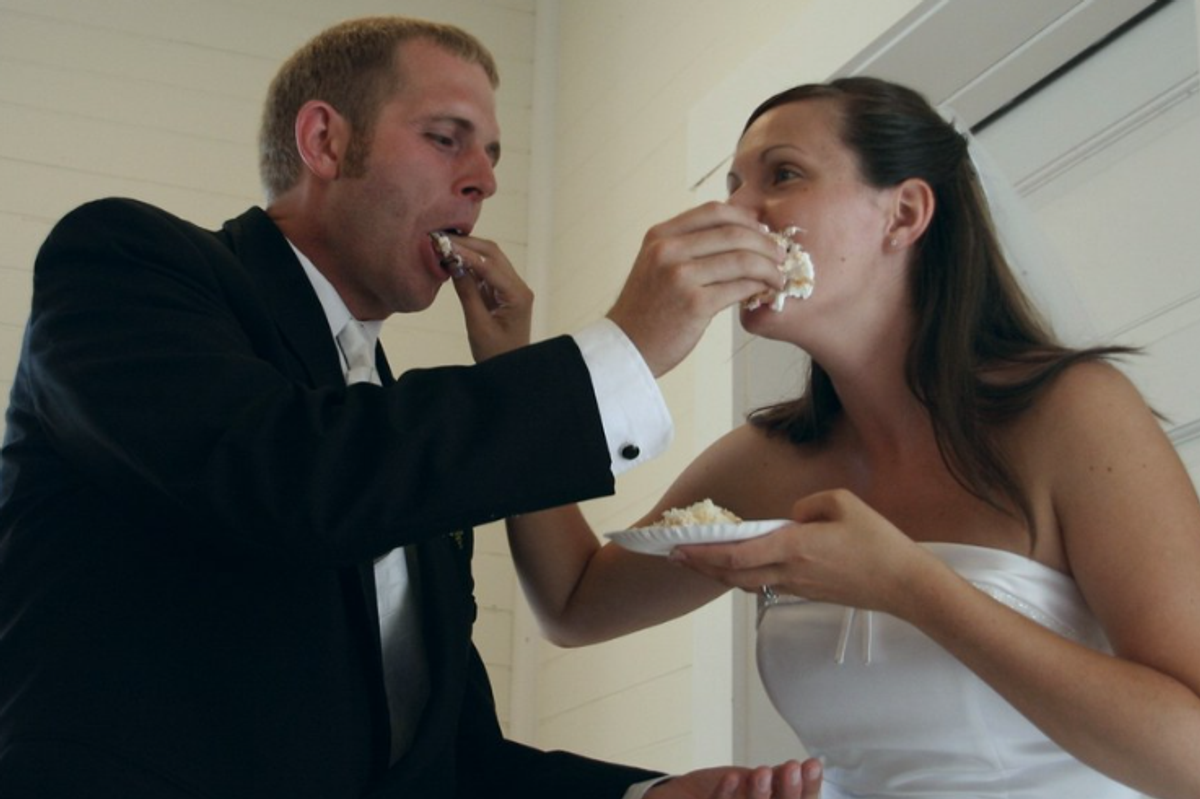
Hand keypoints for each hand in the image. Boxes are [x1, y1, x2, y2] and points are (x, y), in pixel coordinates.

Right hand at [448, 236, 532, 361]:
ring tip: (443, 245)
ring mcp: (512, 288)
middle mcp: (519, 287)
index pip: (489, 265)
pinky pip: (486, 271)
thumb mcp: (478, 325)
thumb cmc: (496, 354)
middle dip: (467, 244)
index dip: (465, 253)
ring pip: (490, 259)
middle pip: (492, 254)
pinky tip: (452, 259)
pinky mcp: (503, 292)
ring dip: (468, 251)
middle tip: (440, 238)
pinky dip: (470, 264)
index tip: (443, 244)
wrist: (511, 369)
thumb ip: (467, 293)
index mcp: (517, 295)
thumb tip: (453, 264)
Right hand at [607, 202, 786, 376]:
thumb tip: (736, 233)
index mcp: (660, 236)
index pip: (713, 211)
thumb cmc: (647, 309)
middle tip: (781, 255)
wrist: (626, 347)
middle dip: (765, 243)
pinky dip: (759, 287)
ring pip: (742, 260)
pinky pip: (740, 288)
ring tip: (778, 276)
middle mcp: (668, 251)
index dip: (745, 218)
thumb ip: (686, 246)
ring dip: (769, 267)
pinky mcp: (694, 305)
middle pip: (733, 233)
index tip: (762, 230)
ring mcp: (680, 277)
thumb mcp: (656, 264)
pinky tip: (765, 291)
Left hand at [647, 759, 821, 798]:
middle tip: (793, 767)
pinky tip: (732, 777)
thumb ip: (780, 779)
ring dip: (757, 793)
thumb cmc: (735, 793)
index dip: (808, 788)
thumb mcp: (762, 783)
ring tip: (762, 772)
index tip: (812, 764)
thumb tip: (807, 766)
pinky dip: (726, 794)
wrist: (693, 797)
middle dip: (788, 792)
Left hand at [670, 489, 937, 616]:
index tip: (678, 547)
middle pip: (731, 575)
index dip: (703, 553)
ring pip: (746, 583)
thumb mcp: (843, 502)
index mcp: (794, 547)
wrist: (904, 585)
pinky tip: (737, 566)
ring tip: (696, 561)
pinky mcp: (807, 593)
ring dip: (717, 573)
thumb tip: (790, 517)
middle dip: (698, 566)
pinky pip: (765, 585)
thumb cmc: (878, 541)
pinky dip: (742, 576)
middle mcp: (789, 572)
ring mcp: (798, 586)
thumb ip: (808, 504)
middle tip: (673, 556)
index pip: (737, 554)